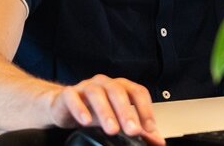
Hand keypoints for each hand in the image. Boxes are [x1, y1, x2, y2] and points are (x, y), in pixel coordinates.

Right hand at [48, 75, 162, 145]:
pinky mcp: (68, 94)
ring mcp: (85, 87)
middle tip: (133, 131)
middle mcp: (104, 83)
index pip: (137, 92)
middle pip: (118, 92)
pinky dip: (80, 108)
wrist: (65, 107)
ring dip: (106, 112)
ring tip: (112, 129)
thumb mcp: (118, 119)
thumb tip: (158, 141)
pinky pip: (73, 97)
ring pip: (96, 93)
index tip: (149, 128)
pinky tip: (86, 121)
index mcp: (120, 87)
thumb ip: (138, 129)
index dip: (145, 108)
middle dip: (127, 112)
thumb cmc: (94, 110)